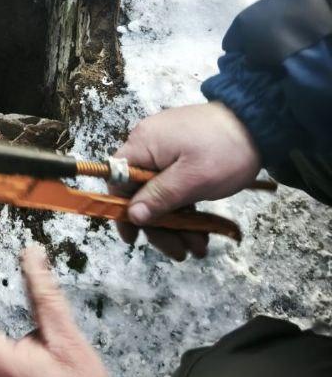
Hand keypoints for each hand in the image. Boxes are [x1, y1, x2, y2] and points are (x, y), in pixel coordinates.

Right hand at [113, 102, 262, 260]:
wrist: (257, 123)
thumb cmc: (224, 150)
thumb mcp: (193, 179)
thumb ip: (159, 196)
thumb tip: (132, 214)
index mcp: (143, 145)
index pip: (118, 181)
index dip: (122, 211)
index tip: (135, 239)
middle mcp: (148, 145)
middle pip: (141, 191)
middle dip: (160, 225)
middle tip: (181, 253)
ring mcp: (165, 149)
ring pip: (160, 192)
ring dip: (177, 222)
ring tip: (199, 246)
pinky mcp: (181, 154)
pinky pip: (174, 185)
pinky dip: (185, 208)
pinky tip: (201, 229)